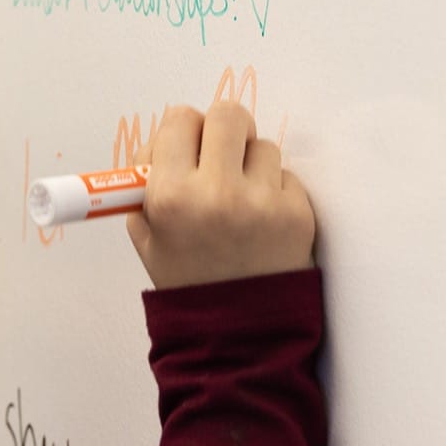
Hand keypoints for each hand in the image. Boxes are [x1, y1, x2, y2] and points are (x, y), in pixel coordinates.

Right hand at [125, 102, 316, 289]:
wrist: (237, 331)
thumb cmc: (189, 280)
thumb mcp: (148, 236)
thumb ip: (149, 183)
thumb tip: (164, 141)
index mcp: (171, 196)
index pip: (180, 118)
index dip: (183, 132)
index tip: (187, 149)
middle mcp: (217, 193)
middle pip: (228, 113)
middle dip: (224, 130)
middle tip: (222, 154)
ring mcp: (262, 203)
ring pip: (262, 146)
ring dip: (252, 165)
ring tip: (242, 202)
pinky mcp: (297, 213)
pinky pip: (287, 176)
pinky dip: (275, 192)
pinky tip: (263, 222)